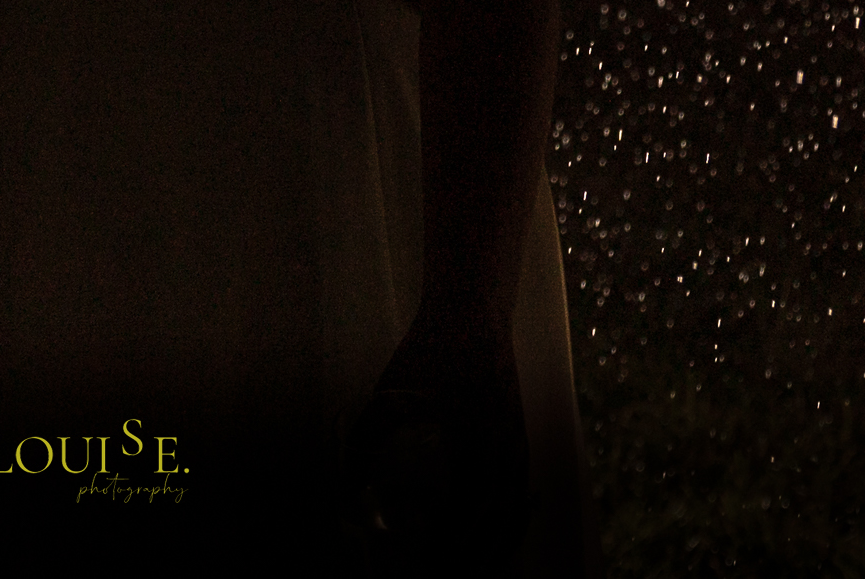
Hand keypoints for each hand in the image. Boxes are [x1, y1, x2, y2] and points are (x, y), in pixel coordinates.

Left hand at [338, 332, 528, 574]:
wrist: (474, 311)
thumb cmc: (428, 350)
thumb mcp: (388, 393)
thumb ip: (363, 441)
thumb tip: (344, 490)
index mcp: (476, 446)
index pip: (467, 519)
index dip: (448, 550)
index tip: (426, 565)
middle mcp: (505, 454)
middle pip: (494, 528)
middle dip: (470, 559)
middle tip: (439, 573)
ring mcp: (517, 449)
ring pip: (511, 518)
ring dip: (491, 549)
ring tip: (465, 568)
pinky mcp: (519, 442)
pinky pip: (519, 497)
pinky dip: (507, 526)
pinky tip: (492, 539)